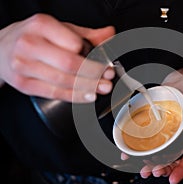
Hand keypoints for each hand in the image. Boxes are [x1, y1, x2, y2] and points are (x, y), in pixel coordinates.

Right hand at [0, 14, 114, 101]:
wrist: (2, 48)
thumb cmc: (34, 36)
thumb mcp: (60, 28)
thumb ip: (87, 34)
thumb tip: (110, 35)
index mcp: (41, 25)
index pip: (74, 44)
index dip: (93, 56)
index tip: (106, 63)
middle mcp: (30, 44)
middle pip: (69, 64)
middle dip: (94, 74)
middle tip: (108, 78)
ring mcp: (24, 66)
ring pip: (63, 81)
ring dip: (87, 87)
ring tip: (102, 88)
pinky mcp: (23, 84)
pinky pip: (54, 93)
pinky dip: (74, 96)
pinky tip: (87, 96)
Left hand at [139, 65, 182, 183]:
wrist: (180, 81)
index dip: (181, 170)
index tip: (171, 178)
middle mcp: (180, 138)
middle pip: (172, 159)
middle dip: (162, 169)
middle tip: (151, 172)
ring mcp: (168, 134)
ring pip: (160, 153)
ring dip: (150, 163)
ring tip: (142, 169)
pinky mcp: (157, 128)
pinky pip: (148, 140)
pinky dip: (139, 148)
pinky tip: (130, 153)